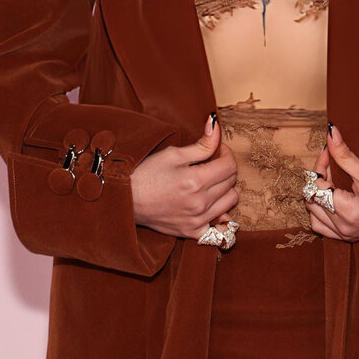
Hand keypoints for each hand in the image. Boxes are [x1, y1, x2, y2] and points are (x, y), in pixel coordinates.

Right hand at [130, 114, 238, 239]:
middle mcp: (200, 204)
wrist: (126, 199)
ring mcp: (197, 221)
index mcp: (196, 181)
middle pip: (232, 183)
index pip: (230, 166)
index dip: (226, 153)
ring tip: (210, 181)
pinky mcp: (192, 232)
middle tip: (211, 163)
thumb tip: (217, 126)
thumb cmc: (146, 172)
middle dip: (225, 168)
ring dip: (225, 189)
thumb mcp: (173, 153)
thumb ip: (202, 144)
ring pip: (230, 202)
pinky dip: (220, 215)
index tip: (218, 149)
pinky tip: (210, 205)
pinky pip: (220, 228)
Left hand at [304, 123, 358, 241]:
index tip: (329, 150)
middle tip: (332, 163)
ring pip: (314, 215)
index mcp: (347, 212)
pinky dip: (322, 212)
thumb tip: (331, 133)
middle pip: (312, 200)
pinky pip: (324, 227)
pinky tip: (333, 198)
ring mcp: (346, 235)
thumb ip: (344, 155)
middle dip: (318, 178)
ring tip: (333, 180)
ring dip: (318, 196)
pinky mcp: (350, 237)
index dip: (320, 164)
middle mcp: (343, 227)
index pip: (316, 185)